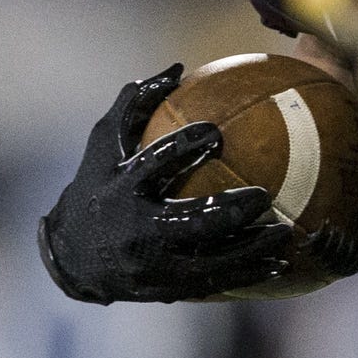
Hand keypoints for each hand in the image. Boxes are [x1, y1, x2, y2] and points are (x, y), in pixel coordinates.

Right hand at [36, 67, 298, 303]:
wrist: (71, 257)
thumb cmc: (96, 186)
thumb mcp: (104, 146)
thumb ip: (135, 106)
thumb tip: (177, 68)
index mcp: (121, 190)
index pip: (153, 165)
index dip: (181, 148)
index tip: (214, 132)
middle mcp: (136, 230)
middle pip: (188, 223)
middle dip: (227, 211)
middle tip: (263, 196)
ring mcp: (152, 266)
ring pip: (209, 261)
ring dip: (250, 249)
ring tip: (286, 235)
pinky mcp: (166, 290)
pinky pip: (214, 283)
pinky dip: (248, 275)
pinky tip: (281, 264)